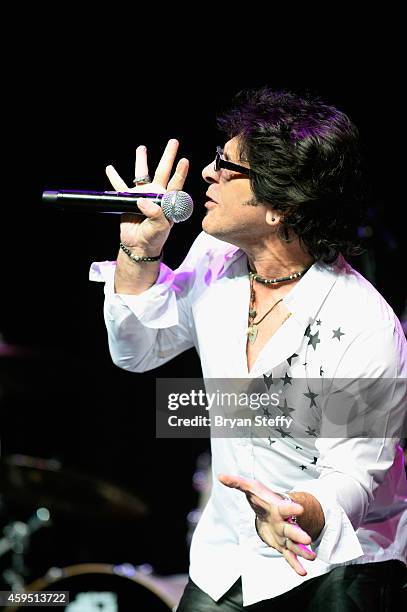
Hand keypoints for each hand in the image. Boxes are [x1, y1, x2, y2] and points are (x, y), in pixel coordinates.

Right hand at [106, 139, 188, 254]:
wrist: (139, 246)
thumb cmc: (154, 238)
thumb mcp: (159, 228)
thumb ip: (155, 214)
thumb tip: (142, 200)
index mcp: (168, 201)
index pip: (176, 184)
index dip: (180, 173)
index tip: (184, 161)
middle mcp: (157, 194)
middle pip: (163, 171)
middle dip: (168, 156)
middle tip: (174, 141)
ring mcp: (142, 195)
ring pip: (141, 174)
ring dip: (141, 161)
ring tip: (141, 148)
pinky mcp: (128, 200)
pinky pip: (120, 186)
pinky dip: (114, 177)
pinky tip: (110, 168)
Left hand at [218, 474, 316, 575]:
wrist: (269, 510)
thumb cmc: (262, 498)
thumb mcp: (250, 489)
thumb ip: (237, 483)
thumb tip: (221, 476)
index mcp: (278, 508)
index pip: (286, 508)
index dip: (292, 509)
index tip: (299, 509)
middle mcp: (284, 523)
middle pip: (292, 529)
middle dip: (299, 534)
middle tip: (307, 539)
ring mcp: (284, 536)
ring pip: (294, 545)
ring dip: (302, 551)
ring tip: (311, 558)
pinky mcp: (282, 546)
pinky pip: (289, 556)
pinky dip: (295, 564)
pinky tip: (302, 573)